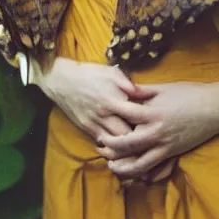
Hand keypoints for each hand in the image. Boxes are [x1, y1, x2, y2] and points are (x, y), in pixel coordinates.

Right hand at [30, 57, 154, 141]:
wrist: (62, 81)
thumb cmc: (89, 73)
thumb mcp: (112, 73)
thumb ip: (130, 85)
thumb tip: (147, 94)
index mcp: (113, 100)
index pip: (135, 118)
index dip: (147, 123)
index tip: (156, 122)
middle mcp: (104, 115)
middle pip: (126, 136)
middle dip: (138, 138)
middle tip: (148, 135)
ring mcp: (94, 124)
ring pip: (114, 144)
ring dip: (125, 145)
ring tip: (136, 143)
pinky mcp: (86, 129)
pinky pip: (102, 143)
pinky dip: (112, 145)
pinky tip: (119, 143)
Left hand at [95, 81, 218, 179]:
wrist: (214, 108)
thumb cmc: (190, 94)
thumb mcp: (164, 88)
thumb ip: (143, 91)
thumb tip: (124, 89)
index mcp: (153, 112)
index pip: (125, 114)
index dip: (110, 114)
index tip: (100, 111)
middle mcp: (156, 132)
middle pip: (126, 144)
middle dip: (110, 145)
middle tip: (99, 143)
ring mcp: (165, 146)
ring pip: (138, 164)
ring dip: (121, 166)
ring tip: (111, 163)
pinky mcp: (172, 154)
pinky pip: (153, 168)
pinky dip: (140, 172)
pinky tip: (131, 170)